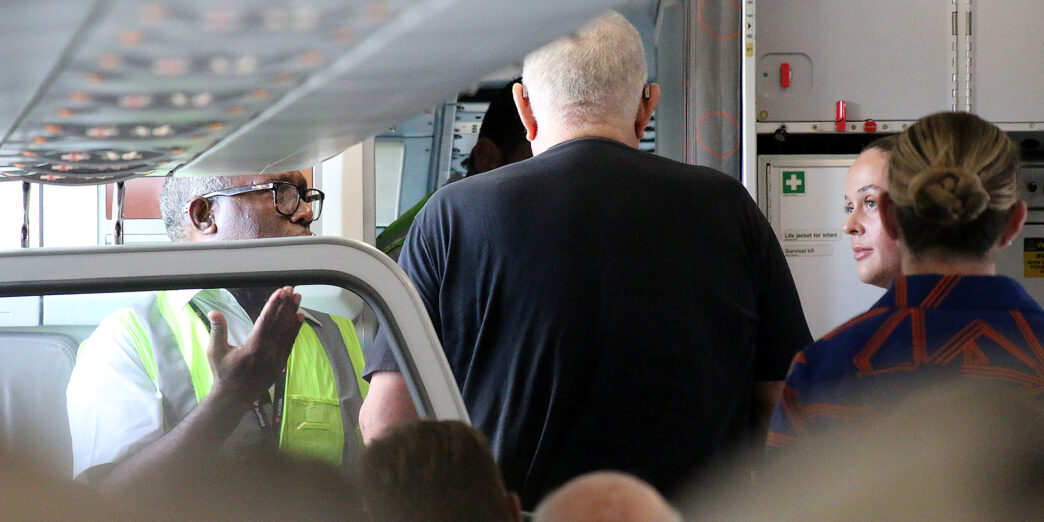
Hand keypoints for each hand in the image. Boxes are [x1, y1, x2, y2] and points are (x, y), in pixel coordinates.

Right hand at [206, 286, 303, 406]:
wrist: (234, 397)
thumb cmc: (223, 373)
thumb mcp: (216, 352)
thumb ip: (218, 330)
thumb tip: (214, 312)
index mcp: (253, 347)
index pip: (267, 320)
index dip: (274, 304)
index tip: (281, 291)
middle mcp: (268, 352)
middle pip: (280, 323)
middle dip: (286, 304)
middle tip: (292, 289)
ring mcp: (277, 358)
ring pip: (287, 331)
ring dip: (293, 313)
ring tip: (298, 297)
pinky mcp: (281, 362)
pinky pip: (290, 341)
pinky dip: (295, 328)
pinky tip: (299, 316)